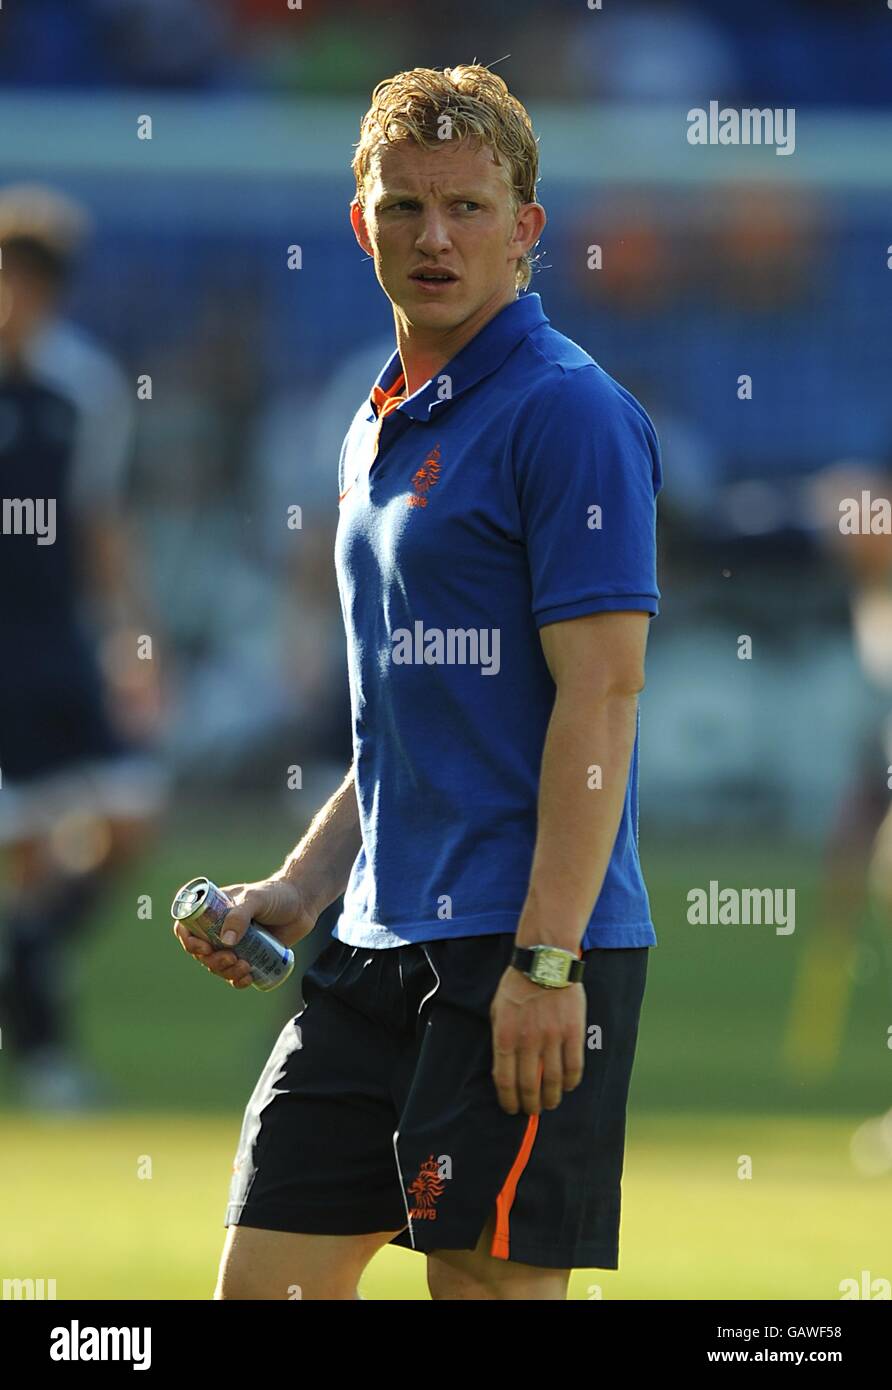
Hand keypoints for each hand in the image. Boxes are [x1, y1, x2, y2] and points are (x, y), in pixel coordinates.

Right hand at [172, 875, 317, 989]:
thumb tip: (226, 942)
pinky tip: (248, 978)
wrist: (303, 905)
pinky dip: (237, 980)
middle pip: (201, 952)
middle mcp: (220, 928)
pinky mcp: (249, 956)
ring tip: (245, 967)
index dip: (188, 940)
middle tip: (231, 958)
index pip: (188, 926)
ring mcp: (234, 944)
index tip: (203, 948)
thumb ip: (241, 915)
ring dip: (225, 972)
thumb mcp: (256, 899)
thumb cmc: (277, 895)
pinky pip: (235, 975)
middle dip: (212, 960)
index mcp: (214, 910)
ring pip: (217, 965)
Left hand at [490, 966, 585, 1114]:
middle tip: (533, 1110)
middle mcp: (527, 1041)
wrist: (544, 962)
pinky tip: (569, 1086)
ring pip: (553, 1081)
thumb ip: (500, 1037)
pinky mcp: (573, 1032)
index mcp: (505, 1036)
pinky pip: (574, 1066)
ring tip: (551, 1103)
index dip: (508, 1100)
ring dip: (552, 1098)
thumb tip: (503, 1066)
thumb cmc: (517, 985)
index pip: (505, 1080)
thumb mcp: (497, 1010)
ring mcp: (552, 1038)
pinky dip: (571, 1082)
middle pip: (529, 1085)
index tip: (511, 1108)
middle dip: (530, 1104)